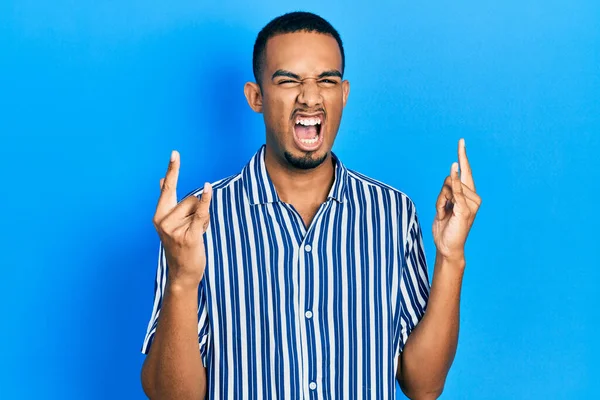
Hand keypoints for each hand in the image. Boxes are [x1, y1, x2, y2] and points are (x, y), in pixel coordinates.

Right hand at [152, 150, 212, 288]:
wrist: (182, 274)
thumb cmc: (179, 246)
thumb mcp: (170, 223)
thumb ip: (167, 201)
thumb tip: (160, 180)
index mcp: (159, 216)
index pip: (167, 188)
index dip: (172, 170)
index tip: (175, 153)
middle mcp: (164, 221)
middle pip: (190, 198)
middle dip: (197, 210)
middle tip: (193, 228)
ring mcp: (175, 230)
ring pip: (197, 208)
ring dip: (203, 218)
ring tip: (196, 233)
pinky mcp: (189, 236)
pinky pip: (200, 213)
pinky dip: (205, 200)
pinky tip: (208, 188)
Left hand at [432, 139, 480, 262]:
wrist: (447, 246)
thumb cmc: (445, 227)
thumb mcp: (442, 205)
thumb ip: (446, 190)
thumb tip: (450, 178)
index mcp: (469, 195)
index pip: (465, 171)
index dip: (462, 156)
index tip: (461, 141)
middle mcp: (474, 197)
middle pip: (450, 180)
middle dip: (441, 195)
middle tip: (444, 212)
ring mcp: (472, 203)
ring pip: (448, 188)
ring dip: (440, 202)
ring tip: (445, 216)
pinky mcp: (466, 209)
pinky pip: (454, 193)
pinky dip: (448, 193)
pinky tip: (450, 191)